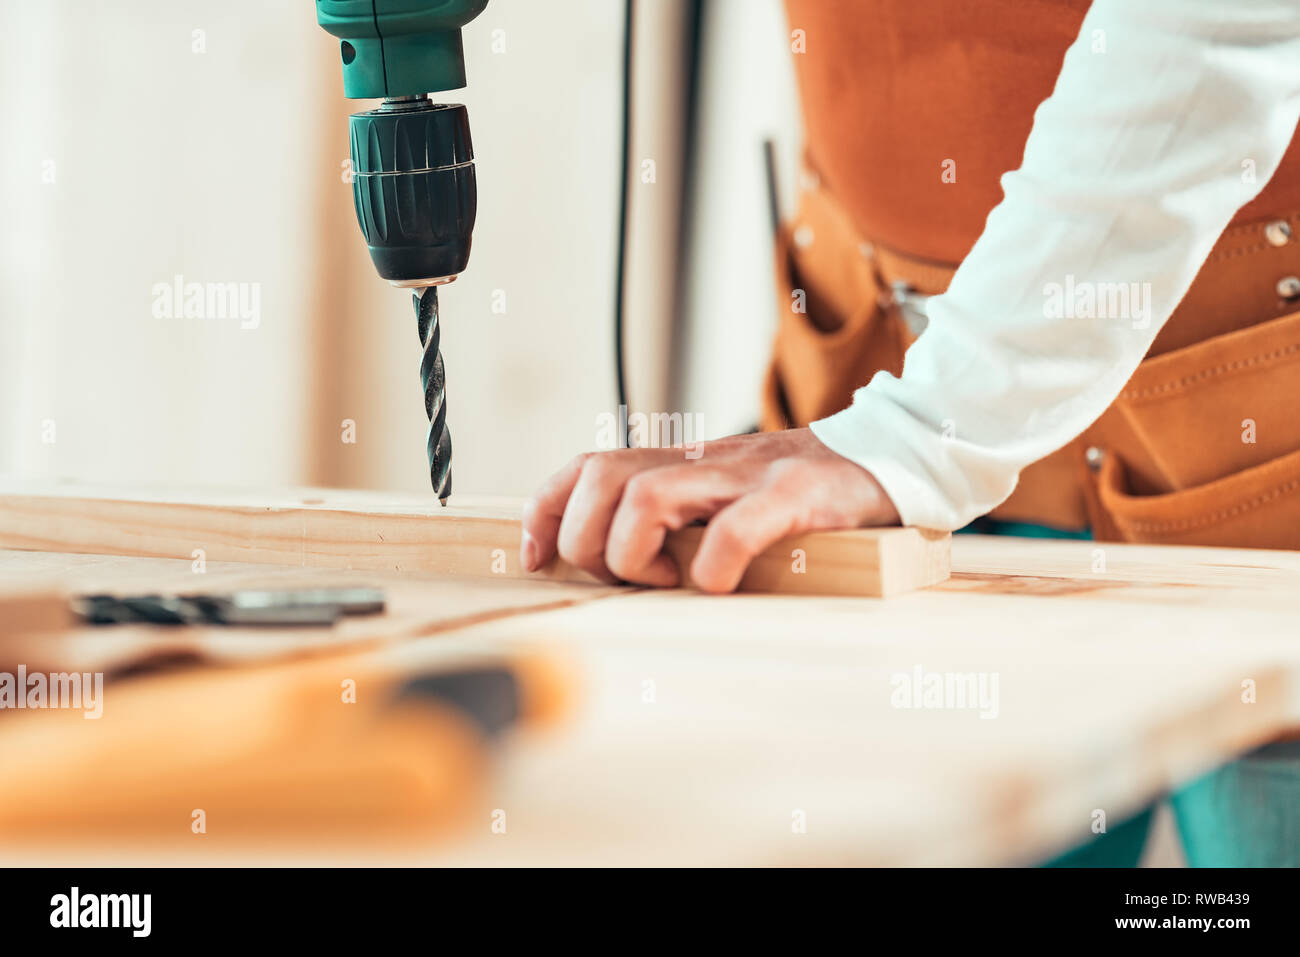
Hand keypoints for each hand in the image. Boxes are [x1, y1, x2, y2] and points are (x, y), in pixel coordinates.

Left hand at [519, 428, 899, 592]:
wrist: (889, 453)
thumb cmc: (801, 493)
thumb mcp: (725, 497)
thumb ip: (676, 515)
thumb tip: (614, 560)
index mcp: (681, 463)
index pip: (587, 466)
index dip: (546, 509)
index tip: (536, 558)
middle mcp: (703, 461)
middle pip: (600, 477)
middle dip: (586, 540)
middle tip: (622, 576)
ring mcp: (747, 474)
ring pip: (647, 497)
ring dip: (636, 554)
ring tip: (668, 579)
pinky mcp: (795, 495)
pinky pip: (737, 527)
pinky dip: (713, 566)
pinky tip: (721, 584)